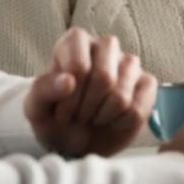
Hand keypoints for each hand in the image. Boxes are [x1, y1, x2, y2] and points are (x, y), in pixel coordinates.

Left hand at [24, 28, 156, 158]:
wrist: (77, 142)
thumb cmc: (55, 118)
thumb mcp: (36, 108)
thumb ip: (43, 90)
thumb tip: (68, 81)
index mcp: (75, 41)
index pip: (79, 66)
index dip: (69, 98)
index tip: (60, 111)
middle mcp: (105, 45)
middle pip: (104, 78)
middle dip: (86, 108)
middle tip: (77, 116)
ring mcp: (130, 62)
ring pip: (121, 96)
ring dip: (102, 117)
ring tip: (93, 116)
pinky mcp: (147, 83)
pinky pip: (138, 108)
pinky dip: (121, 123)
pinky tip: (112, 120)